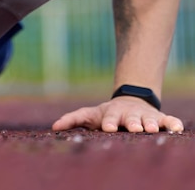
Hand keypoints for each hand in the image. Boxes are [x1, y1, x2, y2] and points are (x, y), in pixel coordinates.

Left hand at [51, 96, 183, 132]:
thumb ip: (72, 119)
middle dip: (132, 123)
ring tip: (153, 130)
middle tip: (136, 129)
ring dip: (151, 124)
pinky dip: (172, 123)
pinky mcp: (159, 118)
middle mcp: (128, 114)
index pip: (109, 118)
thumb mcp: (89, 115)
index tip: (108, 128)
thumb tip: (53, 127)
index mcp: (111, 114)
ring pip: (149, 119)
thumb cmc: (106, 114)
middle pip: (130, 118)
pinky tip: (178, 128)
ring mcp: (144, 116)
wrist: (129, 102)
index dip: (109, 123)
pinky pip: (168, 120)